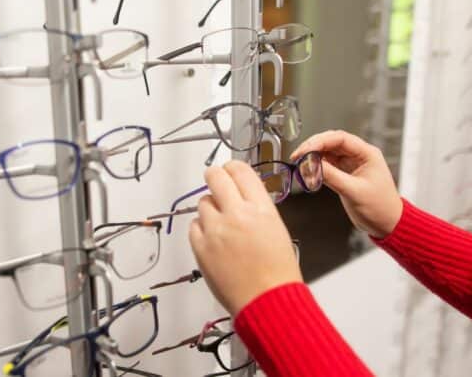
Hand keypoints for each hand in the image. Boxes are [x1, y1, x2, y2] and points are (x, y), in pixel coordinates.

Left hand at [188, 161, 301, 315]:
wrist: (268, 302)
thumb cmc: (278, 273)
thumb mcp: (277, 229)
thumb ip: (257, 208)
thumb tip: (241, 194)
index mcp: (261, 208)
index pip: (240, 170)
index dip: (232, 168)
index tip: (229, 171)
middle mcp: (237, 214)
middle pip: (214, 176)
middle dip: (215, 178)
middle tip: (216, 184)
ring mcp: (216, 230)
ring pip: (202, 202)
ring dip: (210, 209)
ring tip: (222, 225)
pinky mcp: (201, 247)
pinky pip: (193, 226)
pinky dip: (201, 229)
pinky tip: (214, 239)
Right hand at [290, 130, 402, 237]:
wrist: (386, 224)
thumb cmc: (380, 208)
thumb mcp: (354, 191)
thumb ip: (332, 176)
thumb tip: (311, 165)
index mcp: (367, 154)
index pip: (340, 138)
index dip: (319, 142)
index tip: (305, 150)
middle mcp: (359, 156)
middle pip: (331, 142)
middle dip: (313, 147)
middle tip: (298, 156)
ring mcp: (351, 165)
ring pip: (327, 153)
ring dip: (313, 157)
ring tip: (301, 165)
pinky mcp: (344, 174)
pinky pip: (327, 165)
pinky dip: (316, 168)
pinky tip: (309, 172)